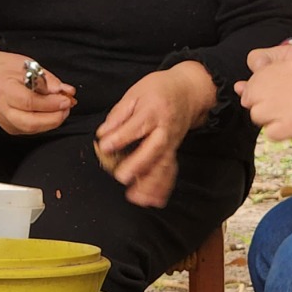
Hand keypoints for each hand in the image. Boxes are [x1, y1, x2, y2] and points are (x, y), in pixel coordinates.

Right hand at [0, 44, 75, 134]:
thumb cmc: (4, 68)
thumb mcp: (27, 64)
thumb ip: (47, 79)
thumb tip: (66, 91)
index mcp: (2, 89)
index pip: (29, 102)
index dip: (51, 103)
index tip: (67, 99)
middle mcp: (1, 109)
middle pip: (30, 123)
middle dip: (54, 118)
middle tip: (67, 106)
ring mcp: (4, 121)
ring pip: (32, 129)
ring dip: (52, 121)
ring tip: (62, 108)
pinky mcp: (9, 128)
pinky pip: (31, 130)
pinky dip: (45, 123)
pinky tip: (52, 112)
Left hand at [94, 61, 216, 208]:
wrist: (188, 91)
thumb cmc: (158, 90)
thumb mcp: (135, 93)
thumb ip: (119, 114)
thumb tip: (103, 134)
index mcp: (153, 111)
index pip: (136, 126)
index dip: (120, 137)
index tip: (104, 146)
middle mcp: (165, 129)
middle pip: (154, 148)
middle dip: (138, 164)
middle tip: (121, 177)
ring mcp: (172, 142)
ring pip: (164, 165)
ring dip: (151, 184)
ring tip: (136, 198)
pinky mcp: (174, 151)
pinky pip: (170, 171)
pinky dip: (163, 187)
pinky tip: (153, 201)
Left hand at [236, 44, 291, 141]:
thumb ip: (274, 57)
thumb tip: (249, 71)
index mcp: (285, 62)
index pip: (254, 63)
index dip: (261, 75)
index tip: (272, 82)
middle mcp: (276, 82)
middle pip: (250, 93)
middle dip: (262, 98)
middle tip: (283, 101)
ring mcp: (278, 106)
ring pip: (257, 114)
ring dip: (270, 116)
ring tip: (291, 113)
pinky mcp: (286, 126)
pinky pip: (270, 132)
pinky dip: (280, 132)